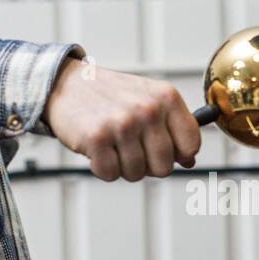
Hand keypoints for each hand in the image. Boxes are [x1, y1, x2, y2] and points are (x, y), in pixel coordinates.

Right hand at [44, 57, 200, 181]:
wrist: (67, 84)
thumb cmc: (110, 96)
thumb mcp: (149, 100)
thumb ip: (173, 128)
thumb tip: (189, 161)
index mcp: (167, 97)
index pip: (191, 144)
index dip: (178, 154)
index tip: (163, 148)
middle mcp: (147, 109)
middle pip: (164, 167)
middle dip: (147, 165)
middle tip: (130, 147)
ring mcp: (123, 123)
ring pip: (137, 174)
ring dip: (122, 166)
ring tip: (112, 143)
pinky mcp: (97, 138)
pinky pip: (110, 174)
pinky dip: (102, 168)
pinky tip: (97, 148)